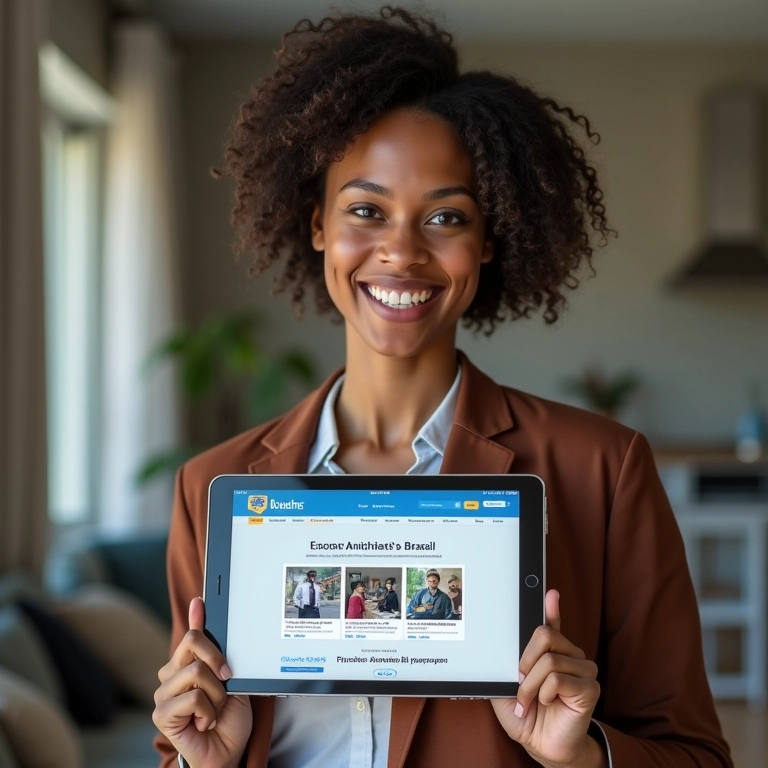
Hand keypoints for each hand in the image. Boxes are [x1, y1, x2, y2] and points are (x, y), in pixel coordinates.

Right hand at [153, 598, 251, 767]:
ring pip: (197, 672)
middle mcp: (171, 674)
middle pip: (193, 643)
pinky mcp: (161, 714)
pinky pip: (193, 697)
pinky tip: (205, 722)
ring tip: (215, 709)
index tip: (202, 600)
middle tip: (227, 680)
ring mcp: (163, 693)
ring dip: (217, 694)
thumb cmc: (229, 717)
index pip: (192, 633)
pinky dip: (208, 711)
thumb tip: (214, 626)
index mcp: (186, 664)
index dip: (198, 616)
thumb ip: (220, 653)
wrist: (228, 751)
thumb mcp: (231, 680)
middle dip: (218, 661)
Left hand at [491, 591, 602, 767]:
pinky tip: (549, 704)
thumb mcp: (507, 686)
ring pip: (549, 660)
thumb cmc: (526, 715)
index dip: (551, 607)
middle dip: (525, 660)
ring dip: (531, 684)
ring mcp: (583, 669)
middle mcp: (570, 655)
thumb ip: (507, 664)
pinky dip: (544, 693)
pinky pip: (558, 679)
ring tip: (531, 700)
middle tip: (521, 682)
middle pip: (545, 635)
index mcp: (551, 652)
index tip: (550, 593)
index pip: (552, 623)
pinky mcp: (589, 687)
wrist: (541, 745)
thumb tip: (501, 647)